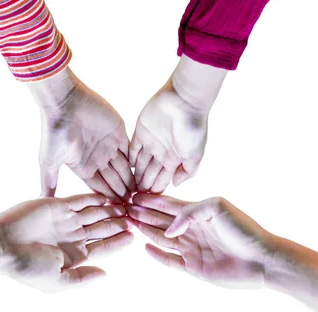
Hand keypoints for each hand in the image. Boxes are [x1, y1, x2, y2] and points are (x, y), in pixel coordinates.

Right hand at [0, 194, 132, 292]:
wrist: (1, 244)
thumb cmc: (27, 267)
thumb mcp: (57, 280)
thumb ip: (81, 278)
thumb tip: (105, 275)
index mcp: (75, 255)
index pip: (103, 247)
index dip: (118, 242)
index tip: (134, 236)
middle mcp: (73, 237)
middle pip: (103, 228)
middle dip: (119, 223)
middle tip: (135, 217)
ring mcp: (66, 220)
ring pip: (95, 213)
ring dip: (111, 209)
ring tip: (127, 205)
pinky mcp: (57, 205)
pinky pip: (80, 199)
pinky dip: (94, 198)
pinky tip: (108, 196)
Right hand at [28, 69, 134, 202]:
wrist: (64, 102)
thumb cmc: (54, 131)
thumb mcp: (49, 161)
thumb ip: (49, 182)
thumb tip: (42, 202)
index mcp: (83, 166)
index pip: (100, 188)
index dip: (109, 199)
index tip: (120, 212)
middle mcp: (97, 158)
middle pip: (115, 180)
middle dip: (124, 193)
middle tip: (135, 207)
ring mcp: (109, 146)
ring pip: (125, 168)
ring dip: (133, 181)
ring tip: (142, 195)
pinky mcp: (119, 132)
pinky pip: (131, 150)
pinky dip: (138, 162)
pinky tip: (145, 174)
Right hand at [128, 194, 272, 288]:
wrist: (263, 259)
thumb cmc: (244, 229)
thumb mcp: (217, 207)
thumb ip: (190, 213)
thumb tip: (170, 229)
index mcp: (198, 213)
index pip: (168, 205)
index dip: (151, 200)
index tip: (133, 196)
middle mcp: (192, 230)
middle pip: (161, 220)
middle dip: (143, 214)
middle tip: (124, 209)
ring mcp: (192, 249)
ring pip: (162, 238)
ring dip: (146, 230)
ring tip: (130, 223)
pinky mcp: (194, 267)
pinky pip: (170, 260)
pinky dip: (158, 255)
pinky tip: (145, 247)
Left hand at [130, 55, 226, 192]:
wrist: (185, 100)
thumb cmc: (193, 128)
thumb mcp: (195, 154)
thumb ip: (187, 171)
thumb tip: (175, 185)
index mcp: (175, 159)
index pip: (162, 180)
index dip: (155, 191)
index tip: (147, 204)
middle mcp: (162, 152)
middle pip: (149, 174)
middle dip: (142, 187)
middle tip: (131, 201)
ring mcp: (151, 141)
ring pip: (139, 164)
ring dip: (133, 176)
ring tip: (125, 189)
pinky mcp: (141, 130)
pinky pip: (131, 148)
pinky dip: (128, 159)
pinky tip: (122, 171)